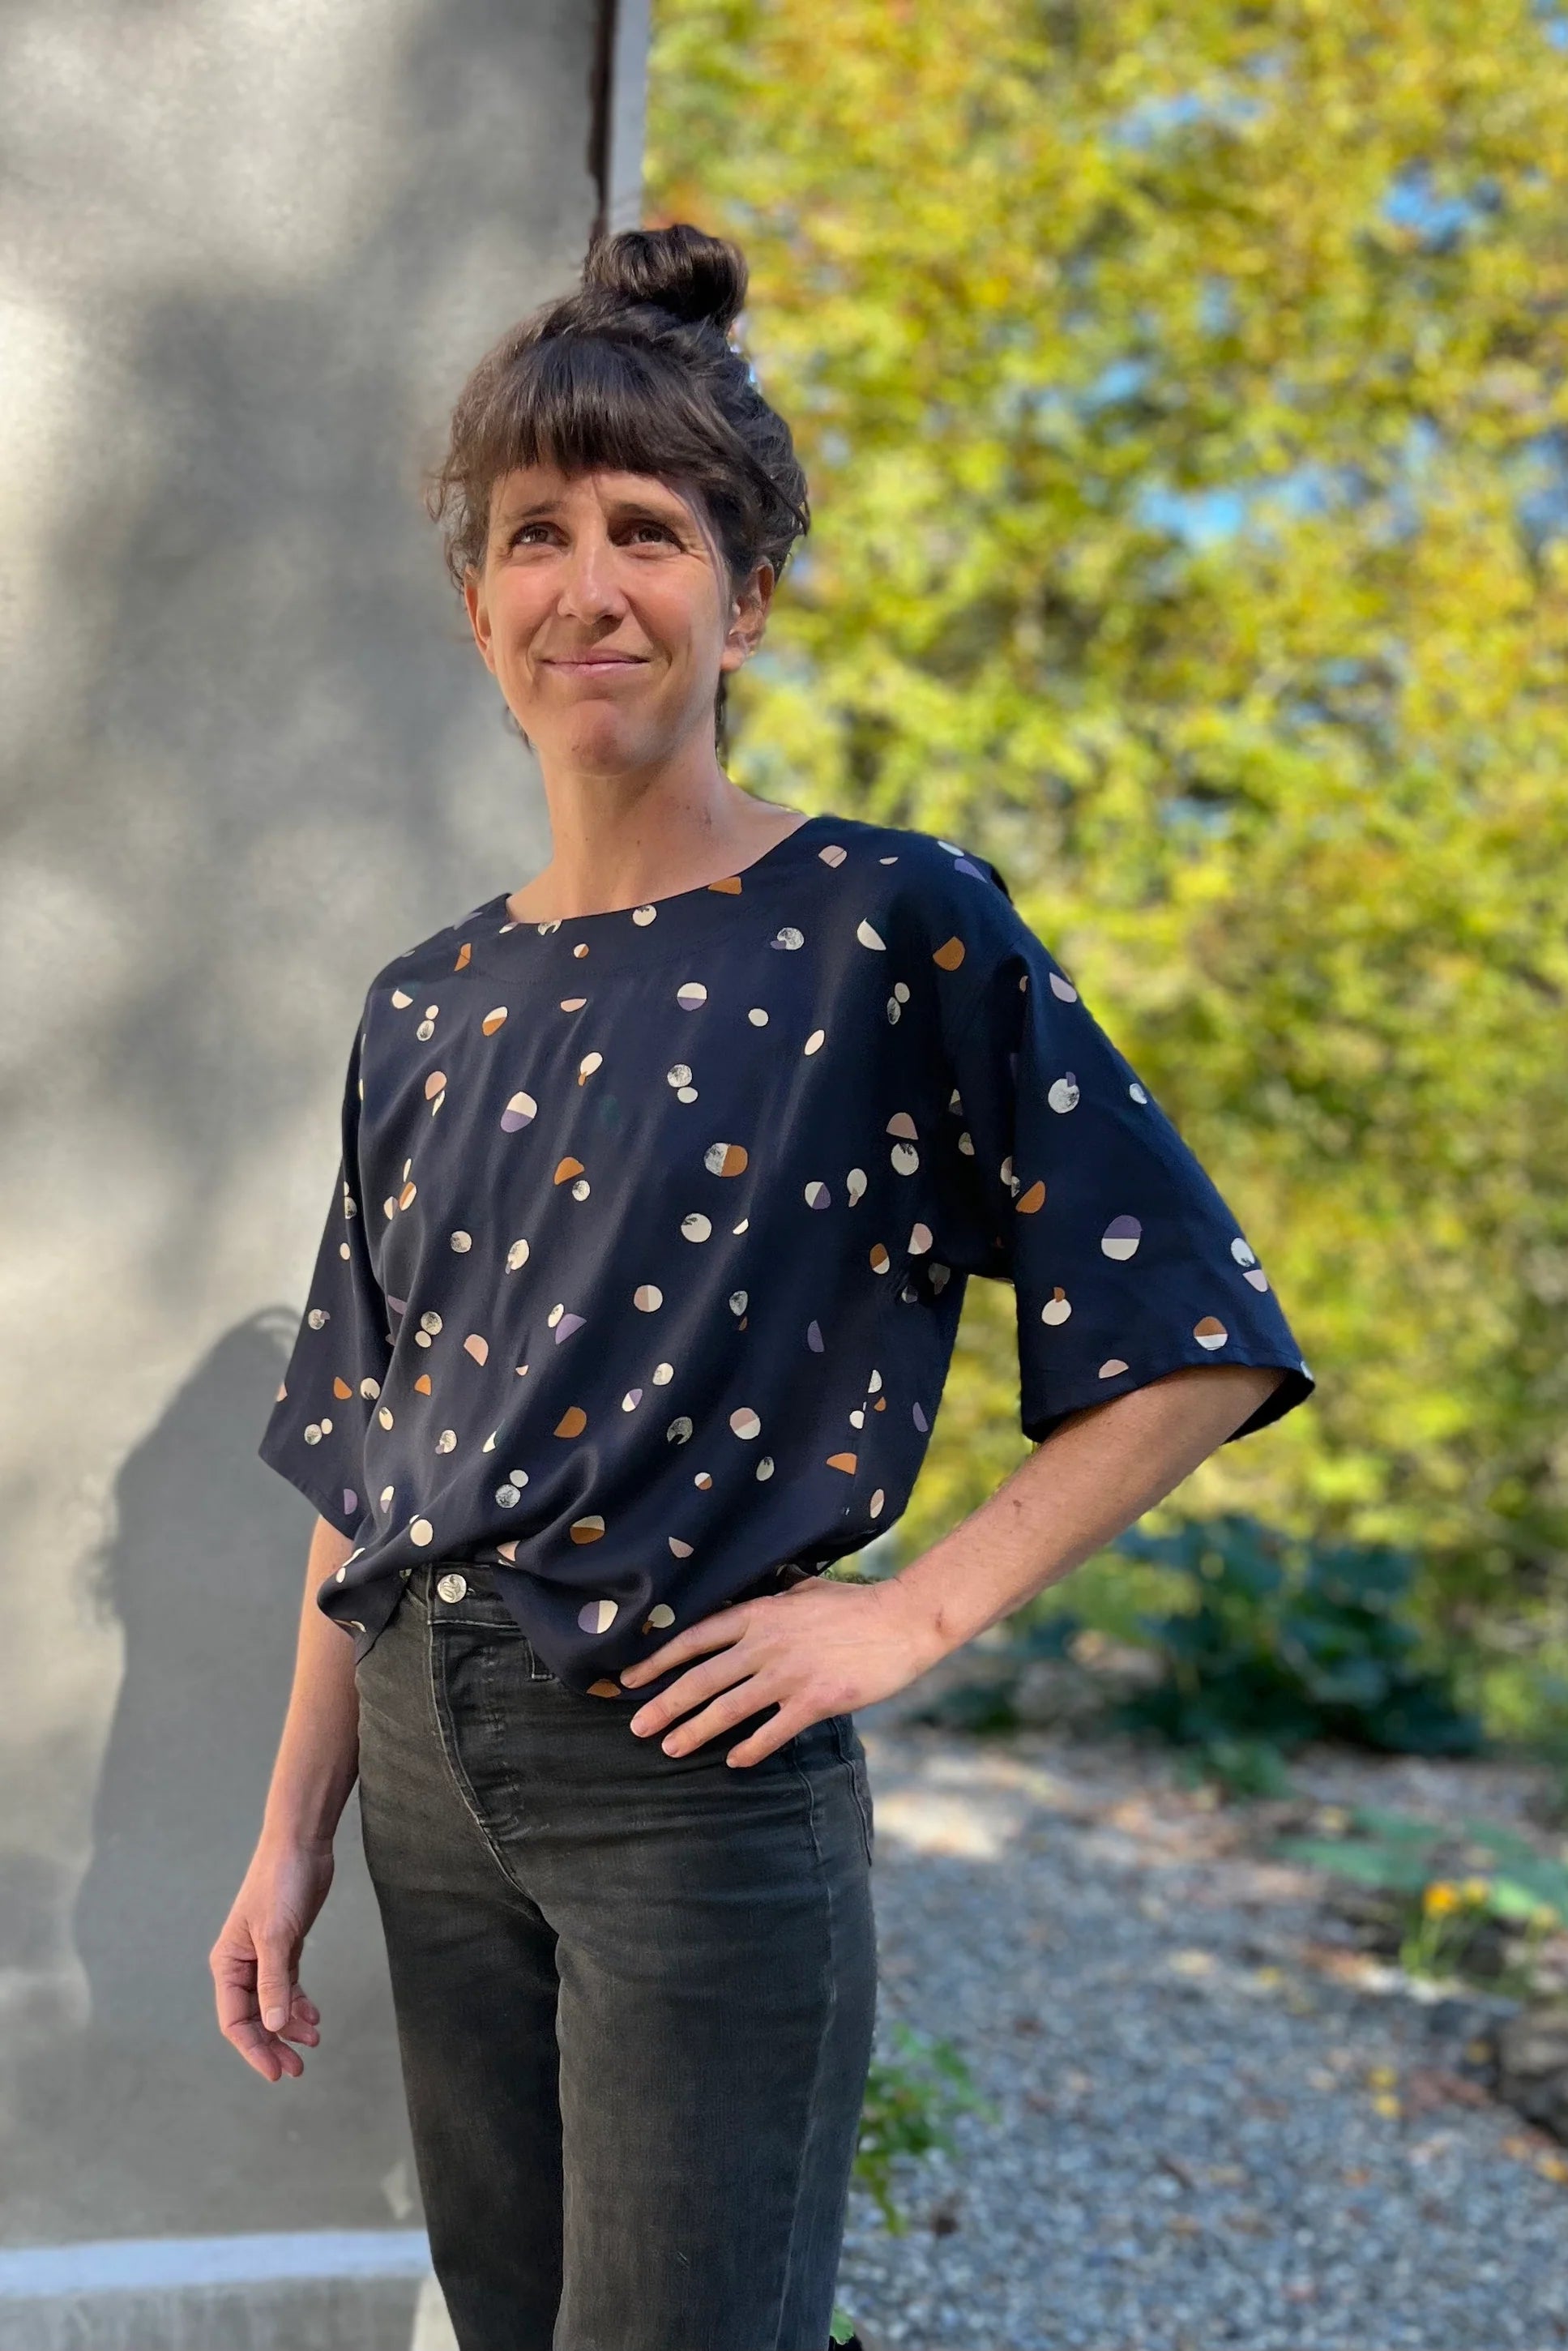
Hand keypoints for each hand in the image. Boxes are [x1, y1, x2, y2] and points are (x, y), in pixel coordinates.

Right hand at [210, 1838, 332, 2081]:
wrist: (300, 1844)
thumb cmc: (280, 1883)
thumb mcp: (276, 1936)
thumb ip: (275, 1983)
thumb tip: (275, 2026)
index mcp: (228, 1964)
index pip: (235, 2021)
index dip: (254, 2050)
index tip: (277, 2072)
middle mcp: (242, 1965)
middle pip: (254, 2019)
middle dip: (273, 2045)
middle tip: (298, 2069)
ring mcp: (265, 1957)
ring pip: (273, 2005)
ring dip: (290, 2027)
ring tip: (314, 2042)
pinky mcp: (286, 1947)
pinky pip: (288, 1987)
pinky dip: (300, 2004)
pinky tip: (314, 2017)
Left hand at [617, 1572, 944, 1766]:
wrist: (904, 1620)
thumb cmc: (855, 1604)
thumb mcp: (805, 1590)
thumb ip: (773, 1598)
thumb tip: (753, 1599)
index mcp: (760, 1614)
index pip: (695, 1638)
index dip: (658, 1660)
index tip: (630, 1679)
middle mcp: (766, 1644)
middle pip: (702, 1678)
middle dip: (665, 1704)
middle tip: (637, 1727)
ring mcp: (789, 1674)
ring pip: (729, 1707)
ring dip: (695, 1730)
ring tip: (669, 1748)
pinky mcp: (815, 1700)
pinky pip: (773, 1730)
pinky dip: (751, 1748)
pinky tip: (734, 1762)